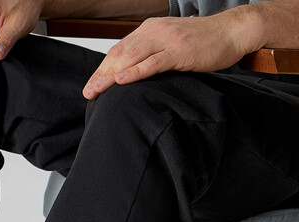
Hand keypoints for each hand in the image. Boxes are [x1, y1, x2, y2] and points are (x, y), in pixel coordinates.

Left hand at [83, 14, 252, 97]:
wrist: (231, 31)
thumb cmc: (203, 42)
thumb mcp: (171, 46)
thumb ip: (153, 56)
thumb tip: (134, 75)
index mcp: (150, 30)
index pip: (119, 50)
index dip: (102, 69)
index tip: (90, 86)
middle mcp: (154, 32)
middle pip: (120, 54)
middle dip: (101, 74)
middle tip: (88, 93)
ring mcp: (167, 40)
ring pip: (131, 57)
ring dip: (111, 75)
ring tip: (97, 90)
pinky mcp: (179, 51)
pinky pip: (153, 62)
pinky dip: (136, 71)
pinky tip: (122, 80)